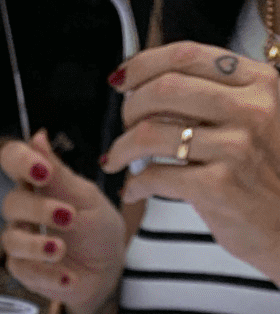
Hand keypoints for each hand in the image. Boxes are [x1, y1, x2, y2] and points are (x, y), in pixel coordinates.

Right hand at [0, 131, 126, 313]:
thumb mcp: (86, 198)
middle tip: (67, 216)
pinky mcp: (23, 269)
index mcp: (39, 184)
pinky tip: (67, 276)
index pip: (12, 160)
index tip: (42, 171)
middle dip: (38, 210)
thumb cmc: (98, 230)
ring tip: (62, 250)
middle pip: (11, 203)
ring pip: (11, 239)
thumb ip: (60, 173)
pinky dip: (46, 273)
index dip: (20, 161)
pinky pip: (22, 269)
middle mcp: (25, 210)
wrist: (107, 270)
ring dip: (38, 245)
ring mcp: (21, 240)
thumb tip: (38, 136)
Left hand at [103, 42, 279, 281]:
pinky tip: (132, 192)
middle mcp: (251, 108)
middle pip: (165, 88)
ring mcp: (235, 147)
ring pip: (152, 132)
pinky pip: (155, 176)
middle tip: (122, 126)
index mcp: (258, 82)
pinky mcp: (218, 187)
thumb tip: (152, 88)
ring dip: (121, 147)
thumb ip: (216, 99)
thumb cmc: (264, 174)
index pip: (189, 55)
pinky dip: (133, 185)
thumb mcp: (255, 120)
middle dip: (130, 108)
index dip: (144, 65)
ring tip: (115, 160)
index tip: (122, 81)